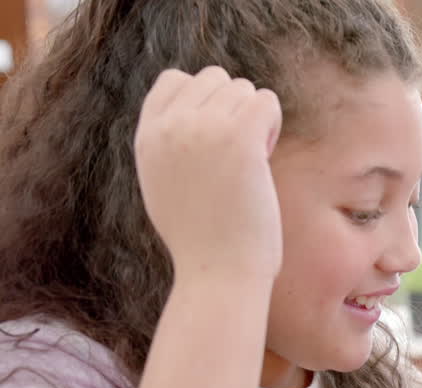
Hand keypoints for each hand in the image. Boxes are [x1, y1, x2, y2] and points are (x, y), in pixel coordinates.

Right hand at [134, 66, 283, 283]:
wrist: (217, 270)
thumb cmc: (202, 239)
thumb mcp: (165, 185)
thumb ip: (170, 146)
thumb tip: (196, 114)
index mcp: (146, 136)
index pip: (174, 80)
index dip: (204, 102)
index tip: (214, 139)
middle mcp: (169, 126)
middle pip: (214, 79)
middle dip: (233, 109)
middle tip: (238, 155)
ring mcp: (202, 129)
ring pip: (242, 88)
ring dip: (254, 119)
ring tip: (250, 163)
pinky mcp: (238, 138)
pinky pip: (265, 100)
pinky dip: (272, 122)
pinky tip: (265, 154)